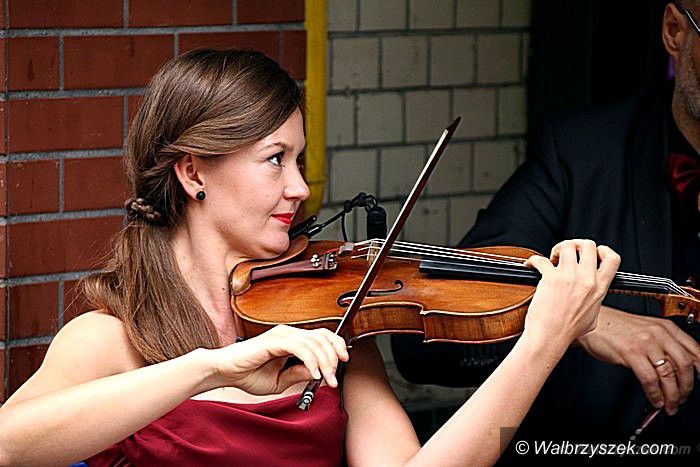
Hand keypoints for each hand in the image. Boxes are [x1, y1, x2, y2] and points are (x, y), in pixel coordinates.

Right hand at [208, 325, 349, 395]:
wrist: (225, 373)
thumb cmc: (248, 374)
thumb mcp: (282, 380)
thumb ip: (300, 374)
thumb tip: (320, 373)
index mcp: (292, 340)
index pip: (322, 336)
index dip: (336, 346)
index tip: (344, 362)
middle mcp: (289, 334)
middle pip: (323, 337)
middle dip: (334, 357)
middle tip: (335, 377)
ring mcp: (282, 335)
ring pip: (315, 342)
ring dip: (325, 362)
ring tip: (327, 379)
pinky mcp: (274, 340)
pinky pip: (301, 348)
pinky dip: (311, 361)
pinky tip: (314, 374)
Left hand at [524, 239, 619, 344]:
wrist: (550, 338)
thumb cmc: (567, 332)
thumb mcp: (592, 318)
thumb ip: (594, 303)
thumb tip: (592, 297)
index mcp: (600, 288)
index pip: (613, 258)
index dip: (602, 250)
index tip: (591, 254)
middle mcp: (587, 280)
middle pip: (588, 245)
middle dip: (576, 245)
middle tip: (566, 256)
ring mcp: (569, 277)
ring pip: (567, 246)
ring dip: (558, 249)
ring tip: (551, 260)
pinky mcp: (550, 278)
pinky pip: (541, 259)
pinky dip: (533, 260)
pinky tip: (530, 265)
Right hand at [578, 306, 699, 414]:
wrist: (592, 322)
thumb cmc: (615, 327)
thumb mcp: (646, 331)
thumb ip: (663, 346)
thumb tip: (676, 369)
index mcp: (666, 327)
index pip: (695, 351)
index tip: (699, 381)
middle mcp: (659, 334)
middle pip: (685, 365)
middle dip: (687, 388)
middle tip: (682, 398)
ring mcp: (645, 343)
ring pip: (668, 375)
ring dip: (672, 395)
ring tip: (669, 405)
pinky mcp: (631, 353)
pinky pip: (650, 379)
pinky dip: (655, 394)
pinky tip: (655, 400)